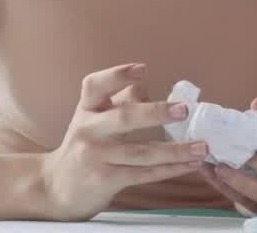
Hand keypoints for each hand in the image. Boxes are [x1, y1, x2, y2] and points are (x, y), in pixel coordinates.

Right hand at [40, 63, 208, 221]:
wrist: (55, 186)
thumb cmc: (83, 146)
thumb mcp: (94, 119)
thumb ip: (119, 103)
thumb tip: (148, 90)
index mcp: (86, 109)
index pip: (95, 86)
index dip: (117, 75)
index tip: (143, 69)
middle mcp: (87, 130)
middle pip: (123, 118)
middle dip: (155, 113)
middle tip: (183, 109)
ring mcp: (95, 156)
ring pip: (141, 152)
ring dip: (175, 150)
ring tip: (201, 147)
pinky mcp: (105, 179)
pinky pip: (143, 174)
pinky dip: (169, 170)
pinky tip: (189, 165)